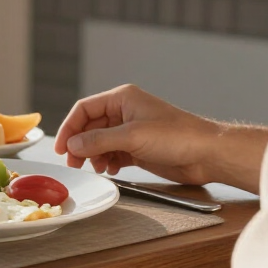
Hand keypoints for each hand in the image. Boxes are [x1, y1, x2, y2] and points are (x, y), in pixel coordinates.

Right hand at [54, 84, 267, 191]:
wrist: (206, 154)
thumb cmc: (177, 136)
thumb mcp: (132, 136)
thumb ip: (99, 140)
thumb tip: (72, 144)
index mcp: (122, 98)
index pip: (85, 109)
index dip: (69, 127)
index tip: (60, 147)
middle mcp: (124, 112)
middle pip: (90, 127)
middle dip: (80, 144)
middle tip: (74, 163)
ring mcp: (131, 131)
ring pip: (100, 142)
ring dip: (94, 155)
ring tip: (96, 168)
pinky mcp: (139, 148)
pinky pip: (113, 153)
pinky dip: (108, 162)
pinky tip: (111, 170)